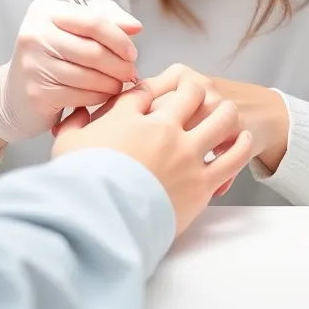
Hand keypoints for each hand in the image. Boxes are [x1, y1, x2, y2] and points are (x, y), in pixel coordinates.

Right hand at [0, 0, 141, 142]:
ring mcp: (33, 64)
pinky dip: (98, 97)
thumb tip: (133, 26)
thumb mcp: (75, 27)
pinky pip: (81, 95)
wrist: (14, 92)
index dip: (119, 38)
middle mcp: (35, 34)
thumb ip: (106, 18)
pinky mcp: (36, 92)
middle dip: (119, 65)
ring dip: (112, 83)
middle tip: (129, 72)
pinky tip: (100, 94)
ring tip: (117, 84)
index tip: (131, 51)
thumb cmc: (50, 55)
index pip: (93, 20)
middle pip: (93, 50)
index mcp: (45, 11)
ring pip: (89, 76)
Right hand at [53, 63, 244, 196]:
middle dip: (194, 88)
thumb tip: (78, 110)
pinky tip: (241, 139)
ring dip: (224, 111)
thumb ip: (74, 122)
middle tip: (196, 93)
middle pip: (192, 91)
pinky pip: (234, 157)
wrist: (100, 224)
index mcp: (131, 118)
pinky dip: (241, 143)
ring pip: (222, 118)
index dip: (154, 85)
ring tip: (226, 113)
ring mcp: (186, 156)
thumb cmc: (81, 184)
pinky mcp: (202, 184)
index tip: (156, 91)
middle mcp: (163, 130)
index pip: (149, 87)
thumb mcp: (67, 144)